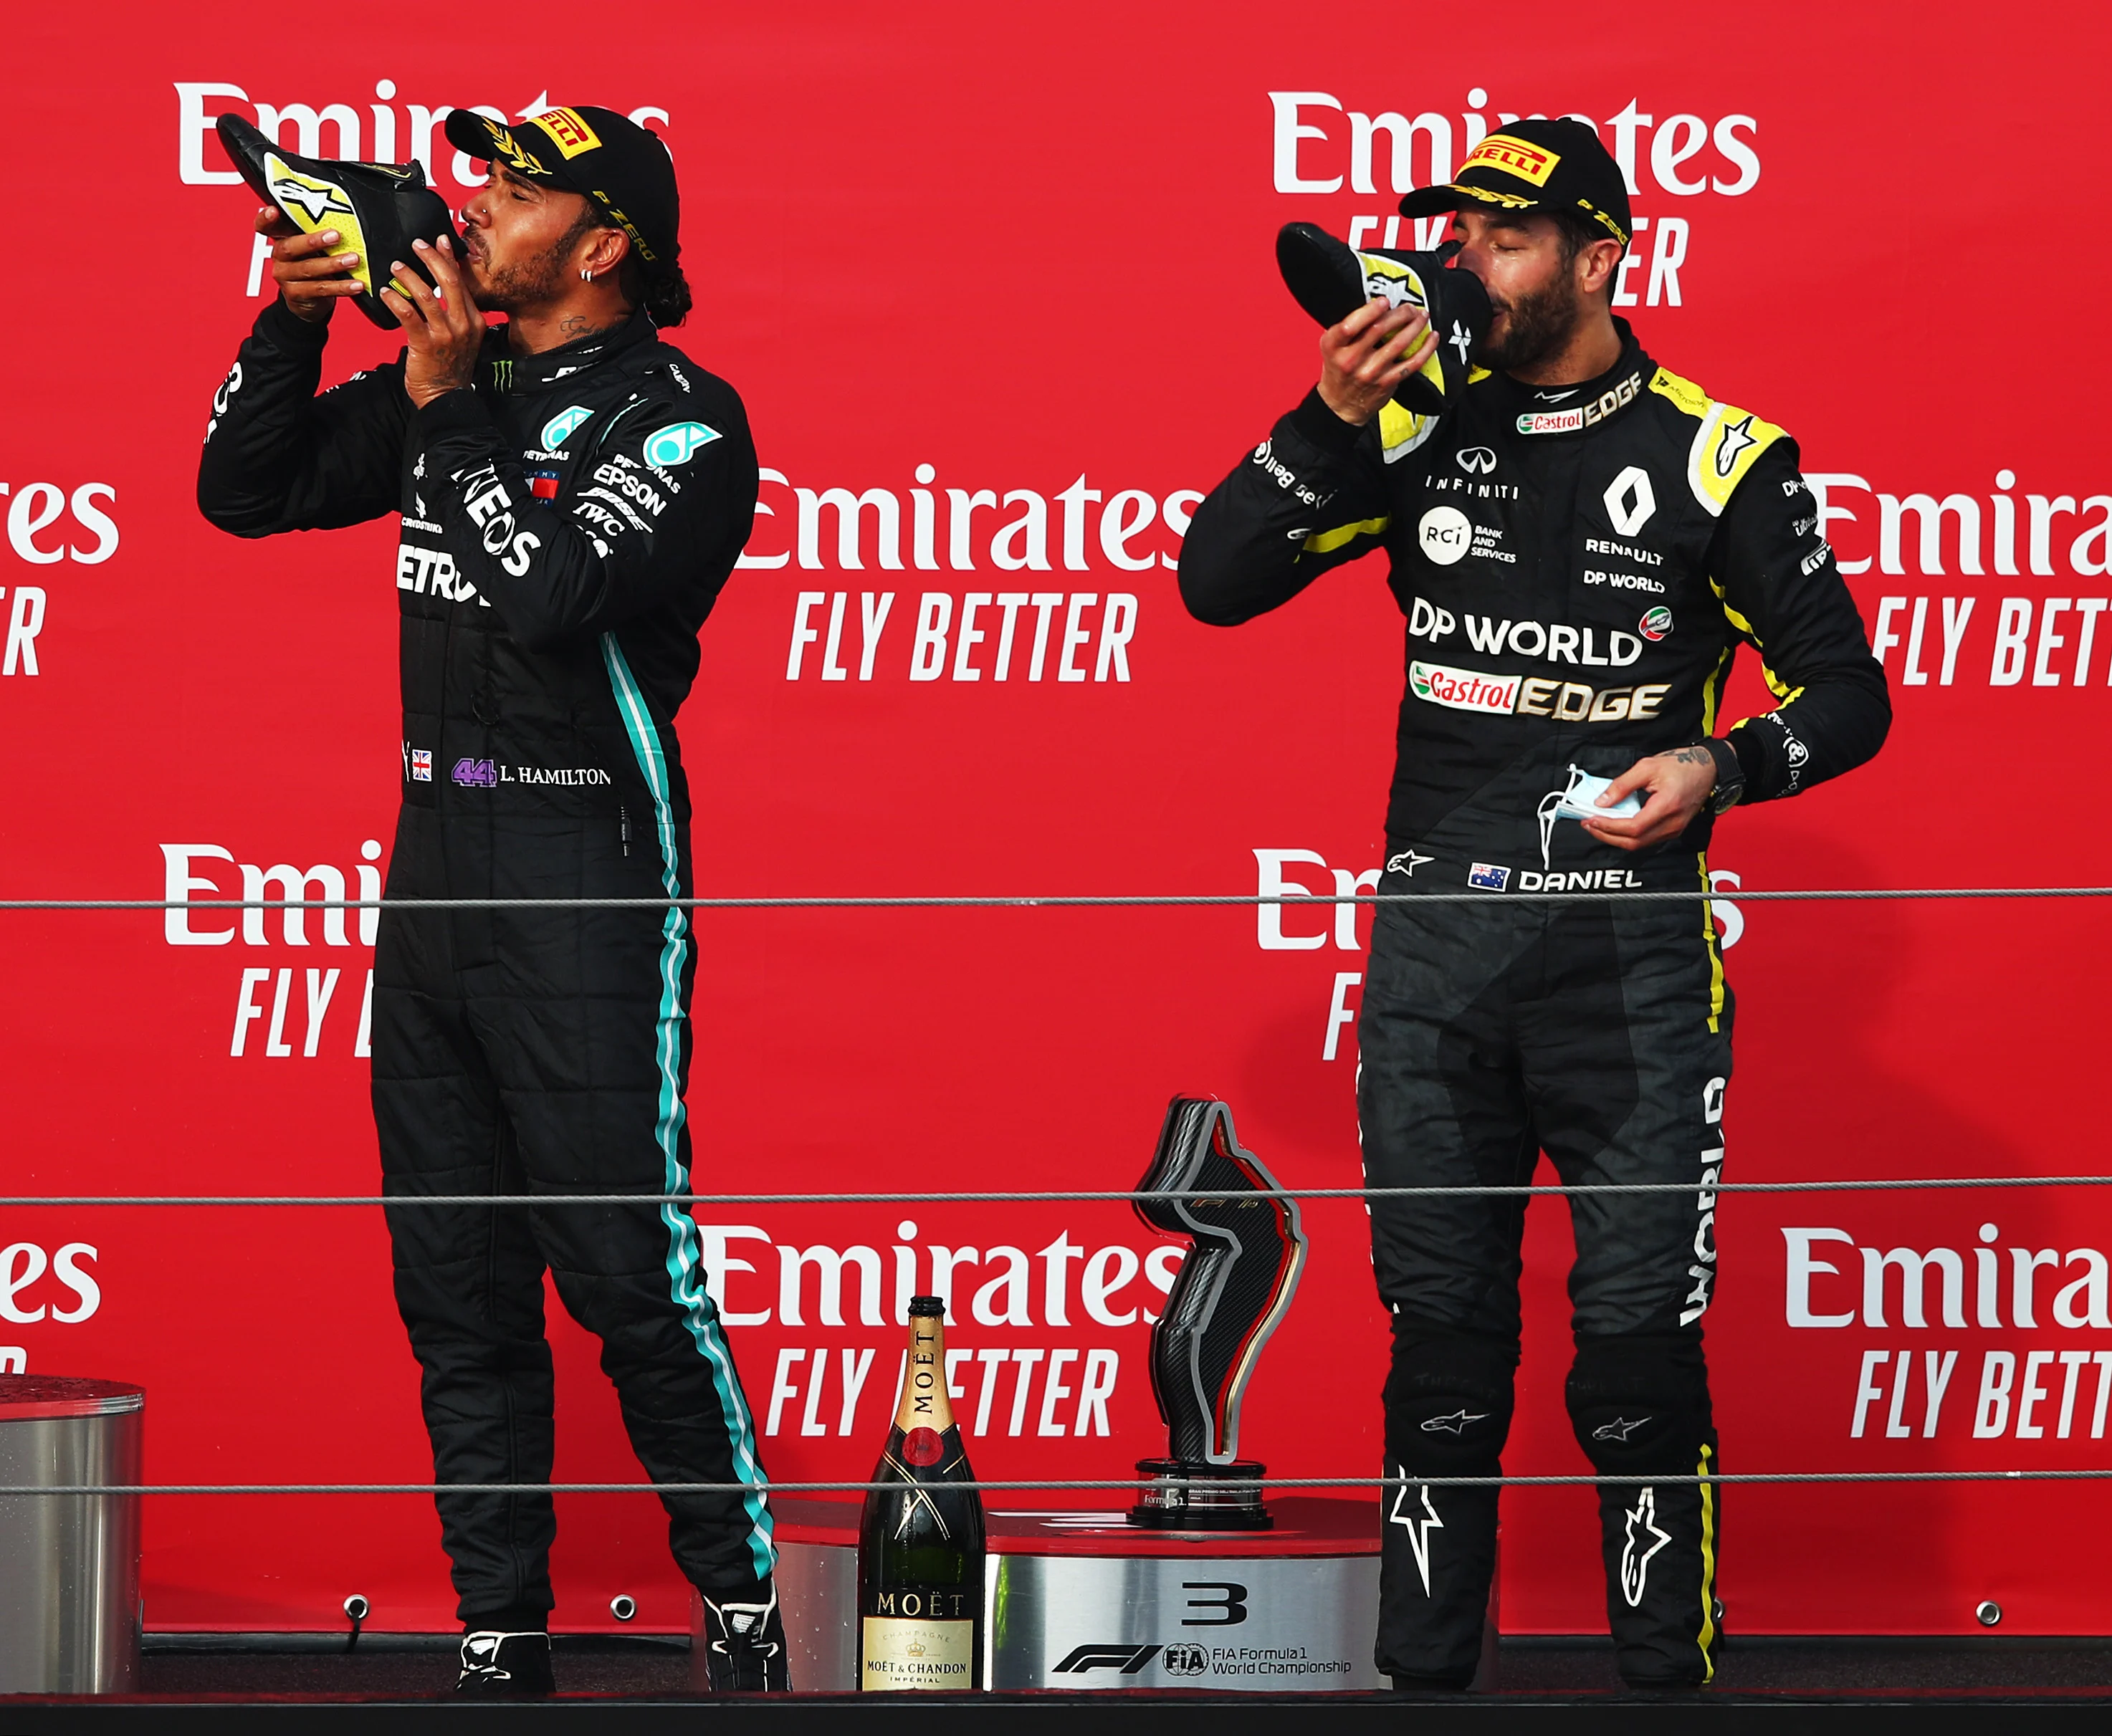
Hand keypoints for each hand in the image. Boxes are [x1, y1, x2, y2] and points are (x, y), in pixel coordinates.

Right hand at [259, 207, 362, 325]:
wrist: (310, 302)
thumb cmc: (313, 265)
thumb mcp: (313, 247)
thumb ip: (317, 232)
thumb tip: (344, 220)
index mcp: (281, 239)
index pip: (264, 225)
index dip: (265, 218)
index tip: (274, 210)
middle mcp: (279, 257)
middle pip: (290, 247)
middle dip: (313, 241)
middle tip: (335, 236)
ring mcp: (285, 276)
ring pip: (308, 269)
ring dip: (333, 264)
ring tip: (353, 260)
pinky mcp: (296, 294)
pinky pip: (320, 289)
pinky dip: (341, 287)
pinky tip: (355, 284)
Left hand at [379, 236, 483, 408]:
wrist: (446, 398)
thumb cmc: (450, 368)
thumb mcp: (463, 338)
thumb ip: (456, 314)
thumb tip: (439, 287)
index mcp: (475, 321)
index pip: (462, 282)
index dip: (449, 258)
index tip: (440, 240)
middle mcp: (464, 325)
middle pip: (449, 281)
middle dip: (431, 258)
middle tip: (415, 245)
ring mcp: (446, 335)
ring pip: (427, 294)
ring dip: (408, 276)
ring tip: (395, 266)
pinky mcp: (426, 344)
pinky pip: (408, 315)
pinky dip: (395, 300)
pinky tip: (385, 292)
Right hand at [1316, 298, 1436, 425]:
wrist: (1340, 405)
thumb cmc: (1338, 370)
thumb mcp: (1332, 347)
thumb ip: (1347, 328)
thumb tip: (1375, 305)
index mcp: (1334, 347)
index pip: (1350, 325)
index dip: (1371, 310)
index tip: (1385, 301)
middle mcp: (1350, 360)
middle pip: (1379, 329)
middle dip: (1399, 313)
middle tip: (1409, 307)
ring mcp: (1370, 372)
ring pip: (1399, 343)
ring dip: (1415, 326)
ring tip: (1421, 316)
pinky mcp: (1387, 382)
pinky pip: (1412, 363)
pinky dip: (1426, 348)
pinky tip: (1432, 338)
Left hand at [1581, 745, 1718, 851]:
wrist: (1708, 769)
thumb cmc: (1682, 765)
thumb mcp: (1647, 767)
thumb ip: (1622, 785)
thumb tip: (1602, 801)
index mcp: (1667, 806)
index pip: (1633, 827)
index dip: (1608, 826)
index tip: (1590, 819)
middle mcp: (1672, 823)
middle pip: (1634, 842)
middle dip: (1606, 835)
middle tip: (1588, 824)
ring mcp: (1674, 829)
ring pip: (1639, 844)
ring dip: (1615, 837)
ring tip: (1597, 825)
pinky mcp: (1673, 830)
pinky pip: (1646, 840)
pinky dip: (1627, 835)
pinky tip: (1615, 825)